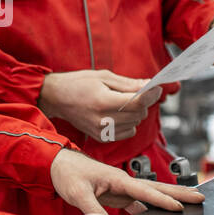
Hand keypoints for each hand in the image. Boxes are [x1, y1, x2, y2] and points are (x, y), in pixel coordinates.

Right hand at [38, 69, 161, 141]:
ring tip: (121, 102)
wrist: (56, 98)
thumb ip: (128, 84)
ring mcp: (102, 131)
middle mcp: (102, 119)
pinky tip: (117, 114)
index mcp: (102, 101)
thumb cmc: (78, 84)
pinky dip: (128, 123)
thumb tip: (149, 85)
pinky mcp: (102, 137)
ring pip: (135, 124)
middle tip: (135, 92)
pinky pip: (127, 132)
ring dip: (135, 113)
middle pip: (138, 114)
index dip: (150, 95)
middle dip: (143, 102)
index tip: (156, 88)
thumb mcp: (104, 77)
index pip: (136, 102)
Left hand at [49, 148, 204, 214]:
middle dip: (180, 192)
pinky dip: (152, 207)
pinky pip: (139, 202)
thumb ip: (94, 210)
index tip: (181, 207)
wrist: (54, 164)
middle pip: (158, 187)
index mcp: (118, 179)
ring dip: (170, 199)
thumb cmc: (66, 173)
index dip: (163, 200)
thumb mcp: (78, 193)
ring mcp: (121, 188)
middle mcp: (124, 182)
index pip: (146, 190)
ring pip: (151, 194)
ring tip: (189, 205)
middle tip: (202, 196)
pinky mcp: (116, 194)